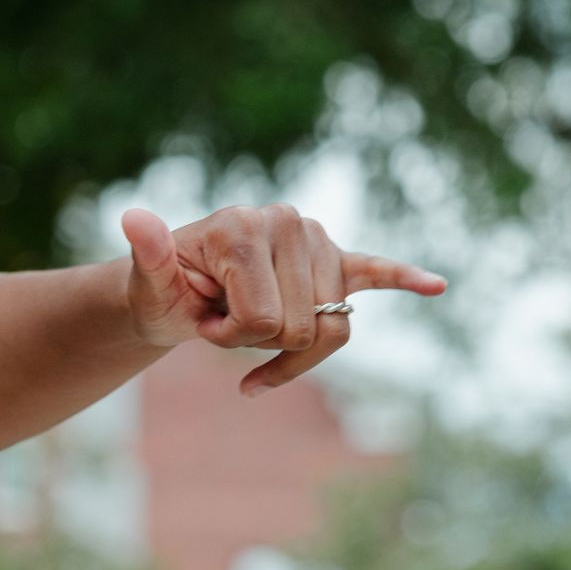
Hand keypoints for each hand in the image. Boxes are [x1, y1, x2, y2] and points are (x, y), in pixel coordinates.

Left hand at [120, 205, 445, 396]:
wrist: (172, 290)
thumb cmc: (160, 293)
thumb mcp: (147, 284)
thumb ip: (147, 256)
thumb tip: (134, 220)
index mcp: (245, 225)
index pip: (267, 319)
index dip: (232, 339)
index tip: (202, 325)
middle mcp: (288, 222)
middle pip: (305, 325)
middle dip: (262, 344)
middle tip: (224, 324)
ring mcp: (315, 240)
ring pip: (334, 326)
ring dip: (292, 349)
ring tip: (252, 333)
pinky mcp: (333, 257)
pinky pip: (375, 270)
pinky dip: (404, 278)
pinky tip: (435, 285)